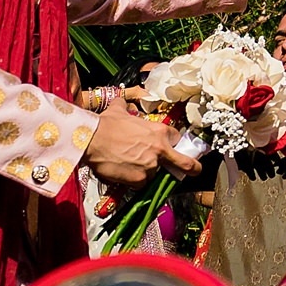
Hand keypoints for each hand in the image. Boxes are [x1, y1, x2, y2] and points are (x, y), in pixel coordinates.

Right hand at [85, 107, 202, 187]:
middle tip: (194, 171)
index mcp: (159, 131)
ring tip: (131, 167)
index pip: (176, 139)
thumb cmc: (104, 124)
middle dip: (192, 168)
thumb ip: (125, 106)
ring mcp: (151, 166)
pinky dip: (134, 182)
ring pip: (155, 175)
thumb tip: (121, 101)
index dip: (172, 144)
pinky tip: (124, 174)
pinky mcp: (139, 179)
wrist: (90, 140)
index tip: (170, 148)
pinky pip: (141, 184)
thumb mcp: (119, 110)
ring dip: (146, 173)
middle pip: (185, 163)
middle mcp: (160, 149)